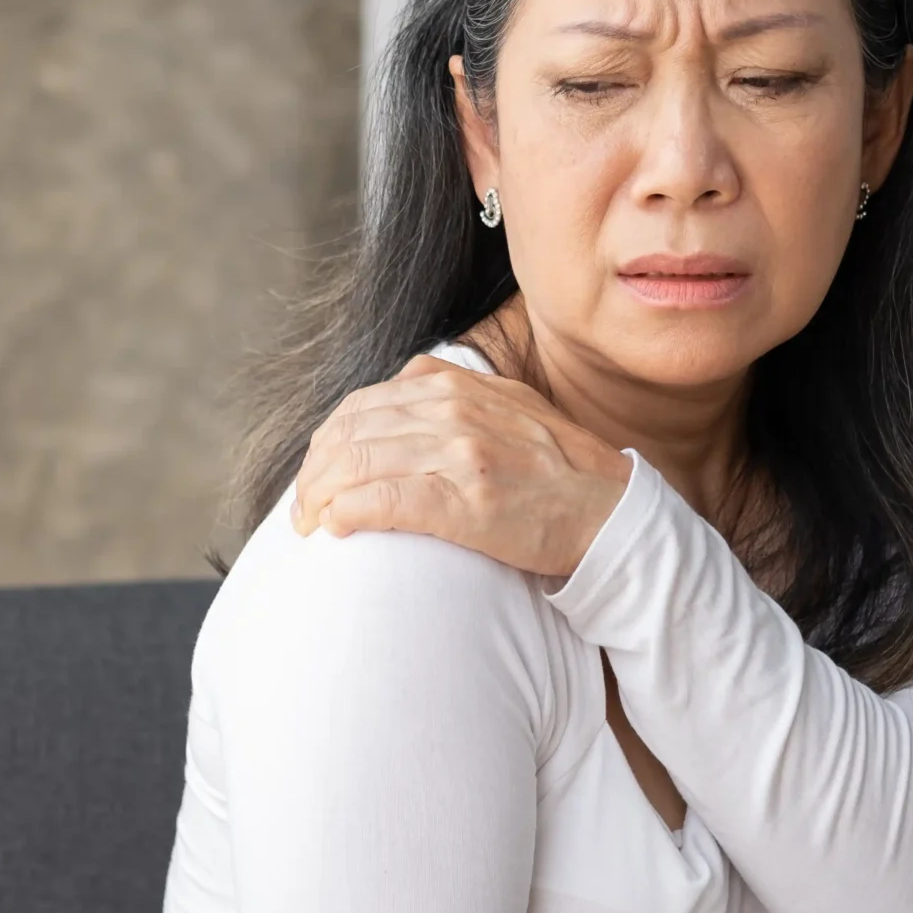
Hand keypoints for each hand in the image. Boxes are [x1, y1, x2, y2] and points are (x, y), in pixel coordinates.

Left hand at [289, 353, 635, 578]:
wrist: (610, 512)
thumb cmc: (558, 470)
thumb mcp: (506, 407)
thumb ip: (453, 394)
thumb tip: (401, 388)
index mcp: (456, 385)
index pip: (362, 405)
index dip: (327, 443)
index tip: (317, 477)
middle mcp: (453, 410)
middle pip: (349, 433)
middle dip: (314, 473)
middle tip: (302, 509)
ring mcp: (460, 454)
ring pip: (357, 465)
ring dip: (320, 497)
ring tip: (310, 524)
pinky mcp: (467, 502)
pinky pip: (384, 501)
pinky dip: (347, 513)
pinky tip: (336, 527)